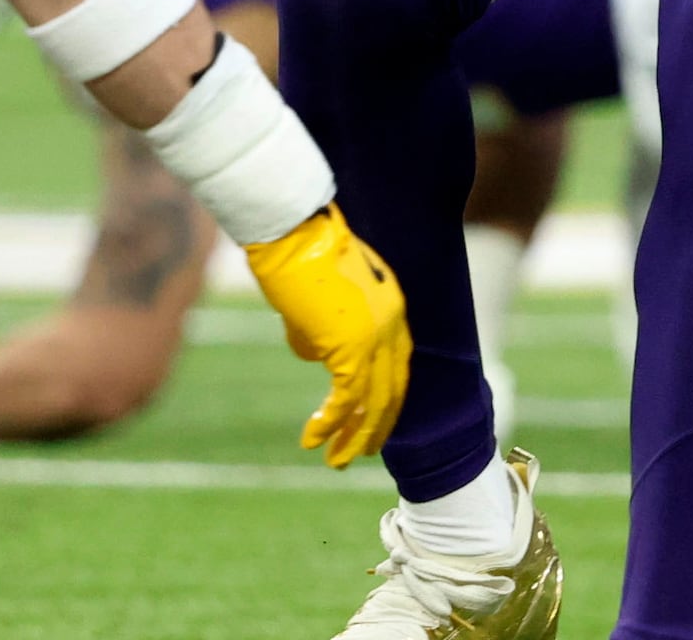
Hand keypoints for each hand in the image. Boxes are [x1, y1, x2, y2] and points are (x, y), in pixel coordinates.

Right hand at [239, 205, 409, 465]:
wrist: (293, 231)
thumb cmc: (298, 251)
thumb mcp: (318, 294)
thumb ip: (323, 328)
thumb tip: (313, 353)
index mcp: (393, 305)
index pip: (399, 364)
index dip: (387, 396)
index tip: (373, 419)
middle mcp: (392, 323)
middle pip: (393, 389)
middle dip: (376, 426)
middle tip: (362, 452)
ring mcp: (375, 336)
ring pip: (373, 402)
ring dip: (354, 436)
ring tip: (337, 461)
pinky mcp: (350, 347)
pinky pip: (345, 399)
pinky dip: (329, 424)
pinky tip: (312, 440)